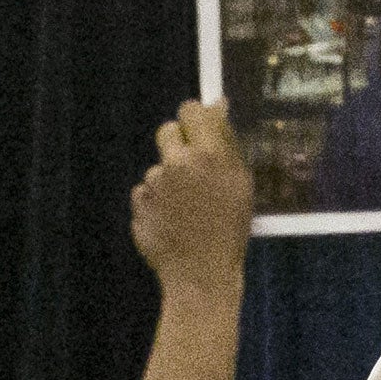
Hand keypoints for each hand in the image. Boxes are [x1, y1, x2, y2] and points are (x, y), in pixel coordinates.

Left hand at [129, 101, 252, 291]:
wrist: (202, 274)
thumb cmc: (230, 230)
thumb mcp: (242, 185)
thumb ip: (227, 144)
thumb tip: (217, 105)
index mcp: (210, 155)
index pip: (191, 110)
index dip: (195, 118)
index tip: (200, 130)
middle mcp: (179, 162)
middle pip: (168, 130)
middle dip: (179, 143)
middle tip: (194, 169)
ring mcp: (154, 181)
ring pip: (159, 165)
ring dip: (170, 179)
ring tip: (188, 209)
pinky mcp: (138, 200)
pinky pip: (147, 190)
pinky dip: (158, 201)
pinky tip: (173, 220)